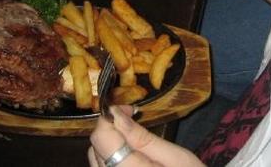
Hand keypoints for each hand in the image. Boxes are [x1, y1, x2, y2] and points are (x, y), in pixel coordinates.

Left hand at [89, 105, 203, 166]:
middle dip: (112, 130)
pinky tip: (131, 158)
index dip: (110, 117)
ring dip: (110, 145)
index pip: (101, 137)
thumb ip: (142, 138)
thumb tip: (116, 114)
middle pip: (96, 148)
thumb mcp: (174, 157)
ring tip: (134, 142)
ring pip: (96, 160)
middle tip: (134, 122)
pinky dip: (112, 160)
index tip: (129, 110)